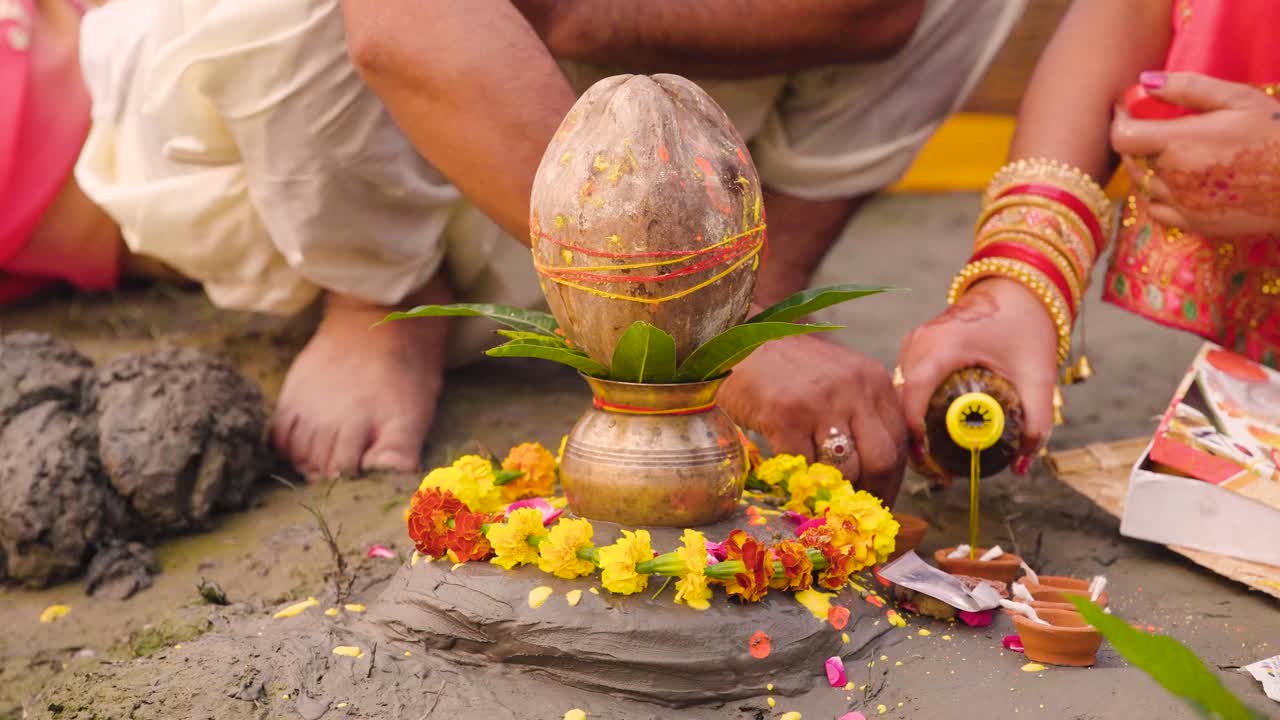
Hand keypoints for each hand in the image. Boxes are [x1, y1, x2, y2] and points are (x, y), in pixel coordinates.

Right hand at [720, 334, 907, 504]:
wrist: (742, 341)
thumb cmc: (790, 369)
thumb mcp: (841, 381)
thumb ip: (863, 415)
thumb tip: (877, 474)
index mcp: (874, 382)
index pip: (899, 442)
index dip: (892, 481)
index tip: (879, 502)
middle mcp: (854, 389)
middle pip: (882, 459)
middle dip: (872, 494)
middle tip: (854, 513)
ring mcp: (820, 402)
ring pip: (845, 468)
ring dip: (834, 494)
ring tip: (822, 502)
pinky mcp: (786, 415)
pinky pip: (804, 466)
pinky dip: (800, 484)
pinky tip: (792, 486)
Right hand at [897, 278, 1058, 464]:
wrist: (1019, 286)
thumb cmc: (1027, 324)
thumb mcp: (1036, 375)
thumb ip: (1035, 423)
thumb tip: (1022, 466)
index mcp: (940, 346)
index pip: (912, 398)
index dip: (914, 434)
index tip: (931, 463)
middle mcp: (918, 344)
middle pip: (899, 402)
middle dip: (911, 440)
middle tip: (936, 472)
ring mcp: (913, 344)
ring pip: (898, 395)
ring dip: (911, 427)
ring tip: (934, 458)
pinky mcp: (915, 348)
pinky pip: (905, 385)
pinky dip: (914, 411)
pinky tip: (934, 433)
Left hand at [1112, 71, 1279, 236]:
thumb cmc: (1276, 133)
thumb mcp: (1238, 99)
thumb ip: (1188, 89)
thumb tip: (1145, 82)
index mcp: (1180, 143)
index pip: (1122, 137)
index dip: (1120, 121)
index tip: (1128, 111)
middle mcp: (1174, 178)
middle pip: (1132, 161)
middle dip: (1136, 142)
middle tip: (1156, 128)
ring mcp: (1182, 205)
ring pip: (1143, 186)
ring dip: (1147, 168)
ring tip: (1173, 152)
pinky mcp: (1194, 225)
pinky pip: (1157, 210)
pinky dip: (1158, 195)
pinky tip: (1179, 181)